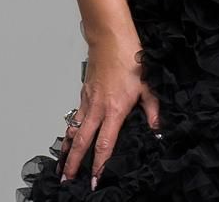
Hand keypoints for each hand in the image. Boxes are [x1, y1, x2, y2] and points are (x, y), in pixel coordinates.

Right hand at [57, 31, 162, 188]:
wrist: (111, 38)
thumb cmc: (129, 57)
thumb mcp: (148, 85)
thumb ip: (153, 110)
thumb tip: (157, 128)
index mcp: (114, 110)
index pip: (104, 144)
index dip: (99, 165)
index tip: (94, 179)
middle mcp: (98, 108)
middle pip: (82, 142)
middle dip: (73, 163)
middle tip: (68, 179)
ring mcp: (88, 100)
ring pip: (74, 129)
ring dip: (67, 148)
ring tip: (61, 164)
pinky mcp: (84, 92)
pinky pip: (75, 116)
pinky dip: (70, 129)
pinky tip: (69, 136)